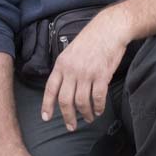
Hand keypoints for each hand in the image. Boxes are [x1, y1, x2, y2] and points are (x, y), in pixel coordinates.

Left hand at [40, 7, 129, 131]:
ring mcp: (87, 73)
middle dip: (67, 117)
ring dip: (85, 114)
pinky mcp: (102, 75)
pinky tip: (99, 110)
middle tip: (71, 126)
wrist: (109, 29)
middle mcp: (72, 70)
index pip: (50, 88)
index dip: (47, 105)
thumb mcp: (70, 52)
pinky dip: (98, 107)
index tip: (46, 118)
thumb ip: (65, 69)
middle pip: (65, 100)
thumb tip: (62, 88)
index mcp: (61, 64)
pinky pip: (98, 98)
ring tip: (89, 118)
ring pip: (82, 102)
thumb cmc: (91, 39)